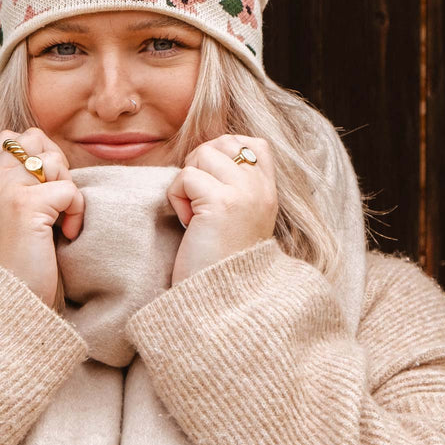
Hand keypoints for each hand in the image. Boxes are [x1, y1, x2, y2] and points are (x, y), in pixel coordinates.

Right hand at [0, 127, 84, 307]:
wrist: (4, 304)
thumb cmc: (13, 266)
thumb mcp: (5, 217)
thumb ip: (16, 186)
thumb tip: (51, 162)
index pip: (10, 136)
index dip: (36, 152)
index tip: (44, 187)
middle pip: (35, 138)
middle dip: (55, 164)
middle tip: (56, 201)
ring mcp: (6, 189)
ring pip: (54, 160)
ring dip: (68, 189)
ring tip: (60, 221)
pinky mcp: (26, 205)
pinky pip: (69, 189)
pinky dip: (76, 212)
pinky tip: (66, 235)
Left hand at [167, 136, 277, 285]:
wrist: (219, 302)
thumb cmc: (217, 261)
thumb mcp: (237, 217)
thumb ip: (233, 185)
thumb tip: (206, 152)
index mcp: (268, 192)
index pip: (254, 143)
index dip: (224, 151)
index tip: (211, 185)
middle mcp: (261, 189)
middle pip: (222, 142)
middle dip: (199, 165)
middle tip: (199, 202)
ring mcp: (245, 193)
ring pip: (202, 154)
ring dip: (186, 183)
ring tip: (195, 216)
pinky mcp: (221, 202)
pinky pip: (185, 177)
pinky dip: (177, 198)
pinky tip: (189, 225)